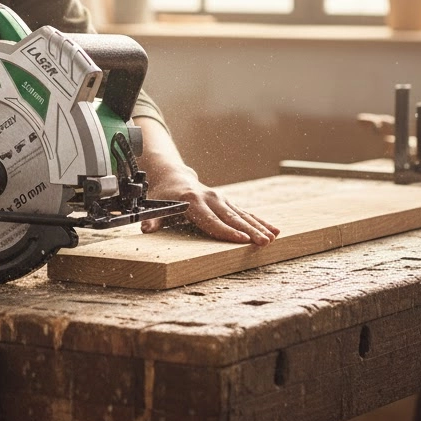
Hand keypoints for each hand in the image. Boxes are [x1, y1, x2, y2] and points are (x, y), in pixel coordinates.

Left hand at [142, 166, 279, 245]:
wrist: (175, 177)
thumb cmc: (165, 196)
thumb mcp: (156, 206)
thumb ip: (153, 219)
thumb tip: (145, 229)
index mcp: (193, 201)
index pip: (211, 220)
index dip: (225, 231)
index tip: (240, 239)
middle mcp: (210, 198)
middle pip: (232, 218)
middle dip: (249, 231)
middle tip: (263, 242)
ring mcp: (221, 200)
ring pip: (243, 215)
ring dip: (259, 227)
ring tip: (273, 238)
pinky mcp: (228, 203)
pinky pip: (246, 213)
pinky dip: (261, 221)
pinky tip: (275, 230)